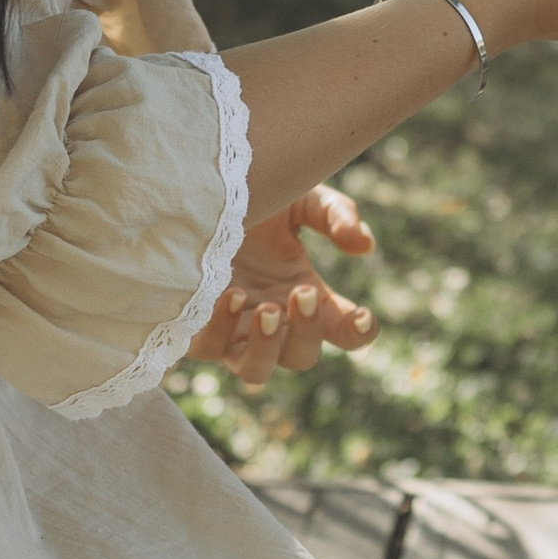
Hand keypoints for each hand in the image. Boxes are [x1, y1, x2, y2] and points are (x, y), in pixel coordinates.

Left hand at [189, 184, 377, 389]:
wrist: (193, 187)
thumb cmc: (252, 195)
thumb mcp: (301, 198)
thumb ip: (336, 215)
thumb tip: (363, 246)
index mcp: (304, 294)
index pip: (344, 332)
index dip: (359, 333)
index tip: (363, 315)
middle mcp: (272, 319)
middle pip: (302, 357)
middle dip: (307, 331)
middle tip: (303, 294)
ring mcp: (232, 328)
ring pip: (255, 371)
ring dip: (265, 347)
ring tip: (265, 307)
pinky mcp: (195, 325)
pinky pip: (208, 348)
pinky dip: (220, 329)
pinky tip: (225, 294)